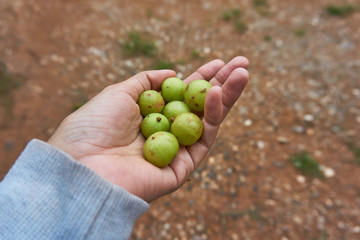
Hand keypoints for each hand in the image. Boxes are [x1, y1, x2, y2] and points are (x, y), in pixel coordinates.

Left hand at [47, 56, 248, 201]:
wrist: (83, 167)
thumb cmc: (94, 128)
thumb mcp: (118, 92)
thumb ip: (146, 81)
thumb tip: (173, 72)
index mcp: (151, 117)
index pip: (183, 96)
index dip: (200, 78)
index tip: (218, 62)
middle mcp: (166, 133)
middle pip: (201, 107)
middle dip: (222, 84)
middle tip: (242, 63)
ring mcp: (176, 151)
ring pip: (209, 121)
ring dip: (227, 96)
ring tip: (243, 71)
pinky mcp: (183, 168)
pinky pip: (203, 139)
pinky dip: (213, 115)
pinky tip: (216, 92)